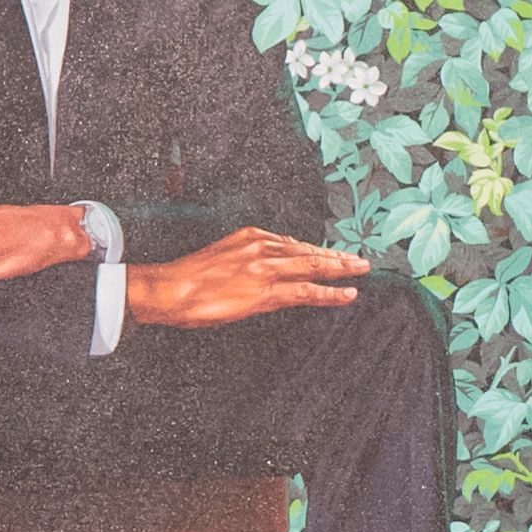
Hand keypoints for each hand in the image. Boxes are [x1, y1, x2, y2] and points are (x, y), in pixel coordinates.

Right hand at [122, 225, 369, 328]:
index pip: (292, 243)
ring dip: (341, 269)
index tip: (332, 254)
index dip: (316, 250)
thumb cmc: (187, 278)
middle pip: (309, 250)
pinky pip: (306, 291)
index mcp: (251, 237)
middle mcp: (262, 247)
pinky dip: (330, 293)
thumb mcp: (220, 257)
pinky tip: (347, 294)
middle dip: (337, 256)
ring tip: (361, 271)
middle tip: (361, 260)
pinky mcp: (266, 290)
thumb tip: (264, 267)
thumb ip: (246, 258)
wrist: (170, 289)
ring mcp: (266, 268)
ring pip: (313, 266)